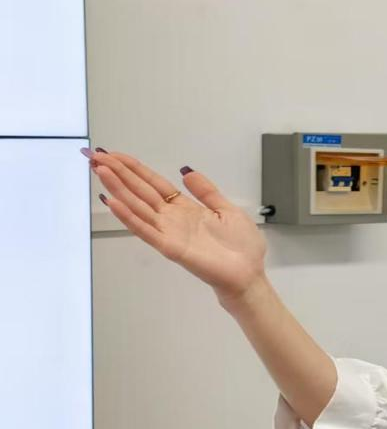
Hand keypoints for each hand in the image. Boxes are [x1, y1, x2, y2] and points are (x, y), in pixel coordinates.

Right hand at [88, 148, 267, 302]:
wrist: (248, 274)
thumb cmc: (241, 246)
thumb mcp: (227, 209)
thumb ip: (206, 192)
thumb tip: (186, 171)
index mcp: (185, 208)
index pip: (153, 183)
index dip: (134, 169)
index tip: (114, 154)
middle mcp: (172, 218)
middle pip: (140, 191)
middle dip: (118, 173)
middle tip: (95, 156)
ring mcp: (168, 233)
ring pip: (137, 207)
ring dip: (118, 189)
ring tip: (100, 170)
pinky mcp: (170, 248)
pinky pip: (145, 231)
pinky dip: (128, 217)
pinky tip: (113, 203)